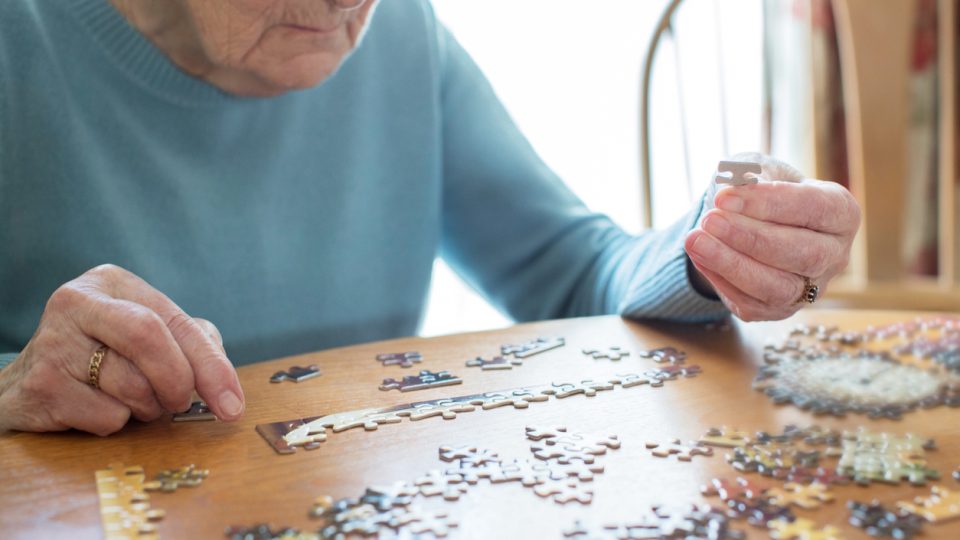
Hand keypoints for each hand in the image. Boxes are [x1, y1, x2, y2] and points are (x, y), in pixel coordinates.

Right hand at [0, 264, 243, 434]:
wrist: (30, 384)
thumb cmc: (105, 356)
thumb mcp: (149, 335)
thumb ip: (193, 344)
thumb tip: (226, 389)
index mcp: (112, 283)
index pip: (174, 321)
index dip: (211, 365)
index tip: (233, 404)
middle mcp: (77, 303)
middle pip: (149, 339)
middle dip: (178, 381)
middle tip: (180, 403)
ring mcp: (53, 342)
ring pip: (132, 386)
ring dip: (148, 407)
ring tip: (134, 400)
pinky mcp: (41, 386)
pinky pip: (107, 417)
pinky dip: (117, 423)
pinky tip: (97, 408)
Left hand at [684, 153, 860, 320]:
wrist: (755, 224)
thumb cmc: (763, 193)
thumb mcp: (760, 171)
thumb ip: (750, 173)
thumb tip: (730, 183)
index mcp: (840, 213)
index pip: (813, 208)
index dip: (768, 203)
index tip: (724, 197)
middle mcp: (834, 255)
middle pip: (802, 253)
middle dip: (751, 238)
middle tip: (710, 220)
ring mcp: (810, 288)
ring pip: (778, 287)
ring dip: (732, 264)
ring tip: (695, 241)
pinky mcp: (780, 310)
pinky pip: (752, 303)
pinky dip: (721, 280)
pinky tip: (699, 256)